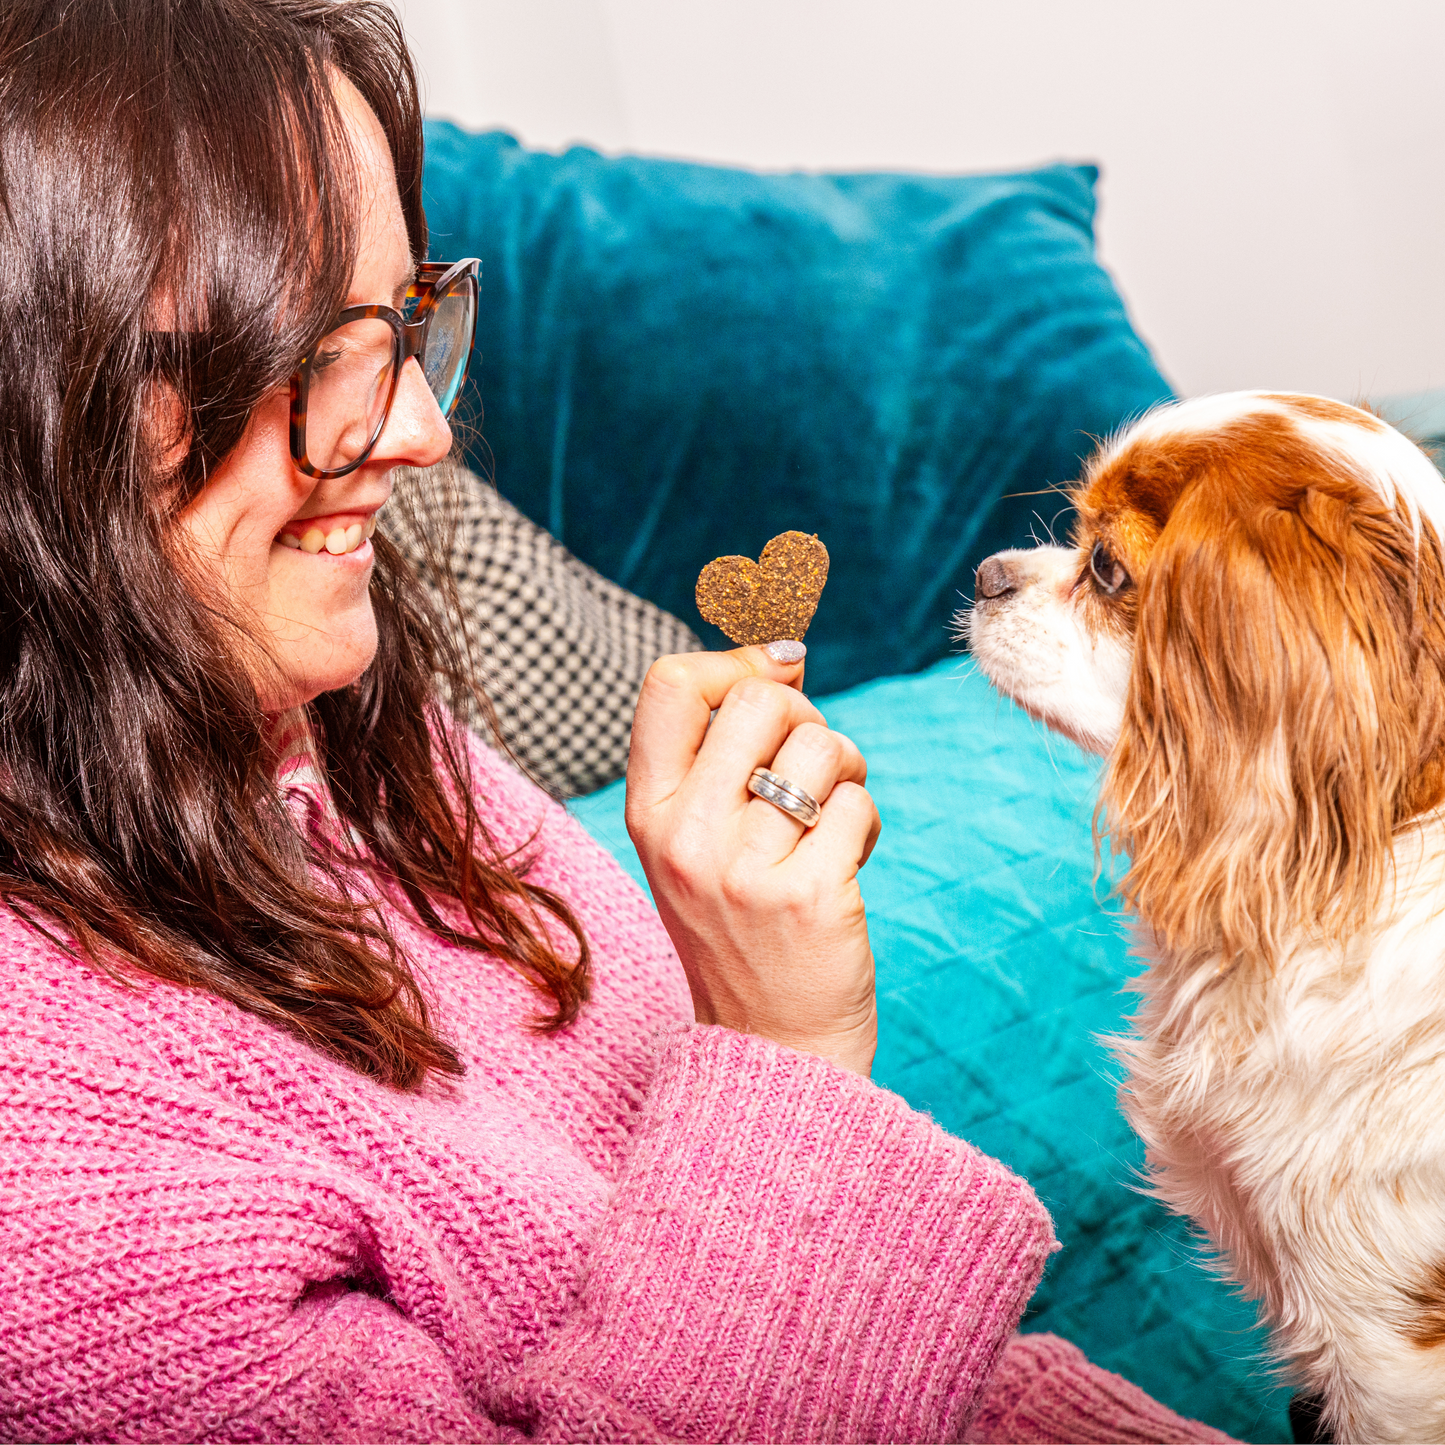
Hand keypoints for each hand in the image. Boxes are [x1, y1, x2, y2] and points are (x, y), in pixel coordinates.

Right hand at [626, 647, 880, 1074]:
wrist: (771, 1048)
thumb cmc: (742, 930)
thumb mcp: (694, 845)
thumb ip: (718, 759)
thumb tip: (785, 655)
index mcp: (647, 815)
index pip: (669, 686)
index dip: (733, 662)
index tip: (777, 677)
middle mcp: (684, 837)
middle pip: (759, 700)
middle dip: (806, 717)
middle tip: (813, 769)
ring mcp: (742, 870)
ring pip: (822, 746)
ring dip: (846, 771)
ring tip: (832, 820)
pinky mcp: (807, 896)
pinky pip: (859, 804)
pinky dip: (868, 824)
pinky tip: (849, 862)